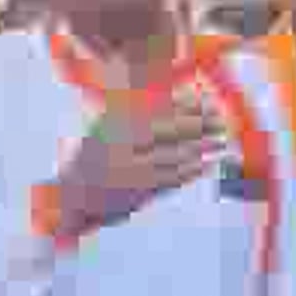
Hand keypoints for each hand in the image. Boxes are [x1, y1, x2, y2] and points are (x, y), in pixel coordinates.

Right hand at [52, 94, 226, 238]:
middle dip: (200, 125)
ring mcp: (132, 169)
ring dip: (202, 148)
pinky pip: (172, 179)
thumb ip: (137, 114)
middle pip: (171, 132)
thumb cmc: (95, 158)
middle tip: (220, 119)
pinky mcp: (139, 192)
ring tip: (221, 140)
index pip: (159, 110)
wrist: (74, 196)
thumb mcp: (107, 128)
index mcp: (116, 124)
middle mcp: (124, 145)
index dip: (186, 105)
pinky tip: (207, 164)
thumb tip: (175, 99)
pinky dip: (192, 171)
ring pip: (176, 155)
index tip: (205, 100)